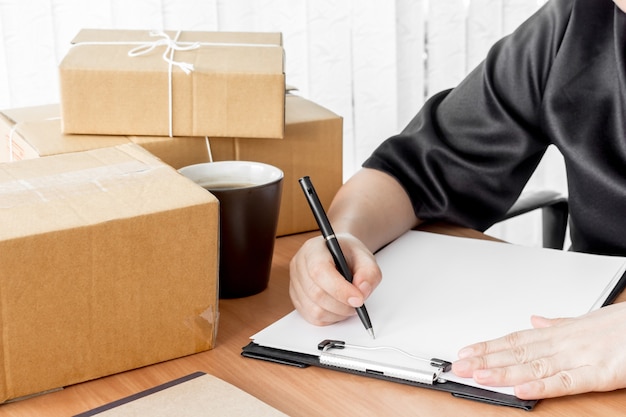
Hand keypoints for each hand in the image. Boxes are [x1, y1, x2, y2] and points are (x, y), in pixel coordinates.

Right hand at [289, 233, 381, 325]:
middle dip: (342, 305)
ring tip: (350, 305)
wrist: (339, 255)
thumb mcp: (366, 257)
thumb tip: (362, 291)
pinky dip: (330, 318)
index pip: (319, 271)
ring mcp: (295, 283)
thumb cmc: (349, 254)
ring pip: (314, 310)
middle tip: (359, 304)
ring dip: (338, 314)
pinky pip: (312, 318)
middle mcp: (299, 265)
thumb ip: (369, 273)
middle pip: (316, 293)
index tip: (359, 299)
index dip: (339, 289)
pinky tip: (339, 308)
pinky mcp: (297, 299)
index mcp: (313, 249)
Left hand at [451, 301, 625, 398]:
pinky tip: (521, 390)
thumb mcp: (586, 321)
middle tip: (460, 367)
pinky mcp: (600, 374)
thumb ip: (558, 324)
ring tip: (479, 376)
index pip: (515, 340)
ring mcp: (580, 358)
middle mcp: (563, 344)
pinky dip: (542, 387)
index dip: (489, 347)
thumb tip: (535, 320)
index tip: (467, 353)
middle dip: (486, 361)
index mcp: (559, 333)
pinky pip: (566, 382)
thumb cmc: (622, 325)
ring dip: (504, 373)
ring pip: (534, 366)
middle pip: (517, 353)